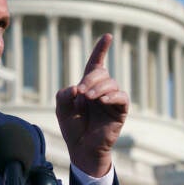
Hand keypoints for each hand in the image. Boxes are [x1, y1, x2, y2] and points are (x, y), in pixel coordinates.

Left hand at [55, 34, 128, 177]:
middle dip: (90, 80)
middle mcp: (102, 90)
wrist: (81, 148)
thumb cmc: (72, 127)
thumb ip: (64, 94)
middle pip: (101, 73)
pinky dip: (112, 96)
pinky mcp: (120, 111)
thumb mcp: (61, 108)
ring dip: (98, 88)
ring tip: (89, 99)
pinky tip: (102, 101)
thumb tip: (77, 88)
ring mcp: (112, 100)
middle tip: (81, 93)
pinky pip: (122, 97)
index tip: (108, 36)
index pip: (96, 64)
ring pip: (111, 83)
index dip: (101, 50)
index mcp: (88, 86)